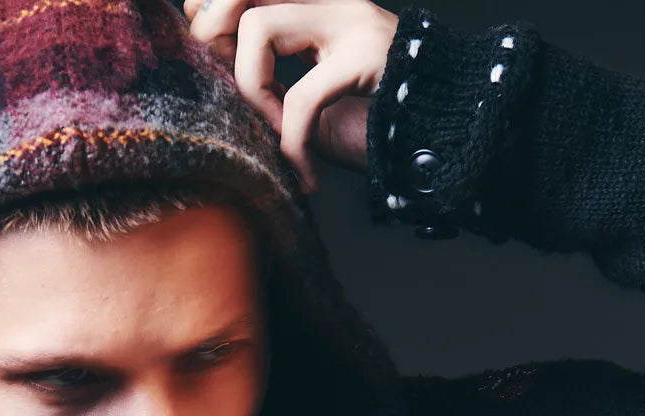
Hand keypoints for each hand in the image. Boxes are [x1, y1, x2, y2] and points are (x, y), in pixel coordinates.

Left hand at [183, 0, 399, 192]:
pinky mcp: (365, 59)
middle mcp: (330, 0)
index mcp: (314, 2)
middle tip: (222, 85)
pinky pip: (300, 97)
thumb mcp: (303, 96)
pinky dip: (292, 142)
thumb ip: (264, 75)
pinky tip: (304, 170)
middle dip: (212, 31)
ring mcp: (349, 23)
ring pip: (258, 26)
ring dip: (251, 90)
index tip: (207, 53)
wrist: (438, 140)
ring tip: (274, 133)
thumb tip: (212, 66)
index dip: (209, 8)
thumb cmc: (373, 125)